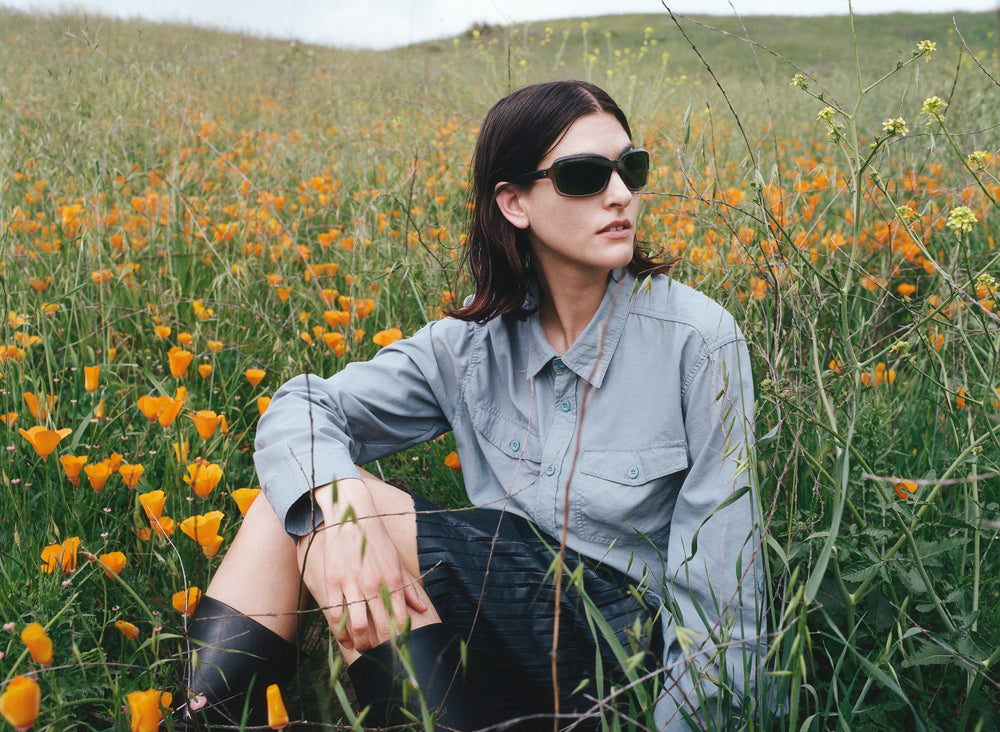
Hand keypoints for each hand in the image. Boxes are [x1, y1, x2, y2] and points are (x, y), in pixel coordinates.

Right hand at [297, 478, 427, 652]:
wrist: (351, 514)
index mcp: (392, 579)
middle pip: (380, 628)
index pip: (399, 619)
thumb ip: (408, 587)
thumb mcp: (396, 560)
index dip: (400, 638)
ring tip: (363, 646)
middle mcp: (373, 584)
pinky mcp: (333, 582)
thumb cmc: (376, 538)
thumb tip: (422, 609)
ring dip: (361, 642)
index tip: (398, 646)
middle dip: (381, 646)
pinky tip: (345, 638)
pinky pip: (335, 614)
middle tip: (380, 652)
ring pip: (357, 626)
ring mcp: (351, 584)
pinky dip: (341, 632)